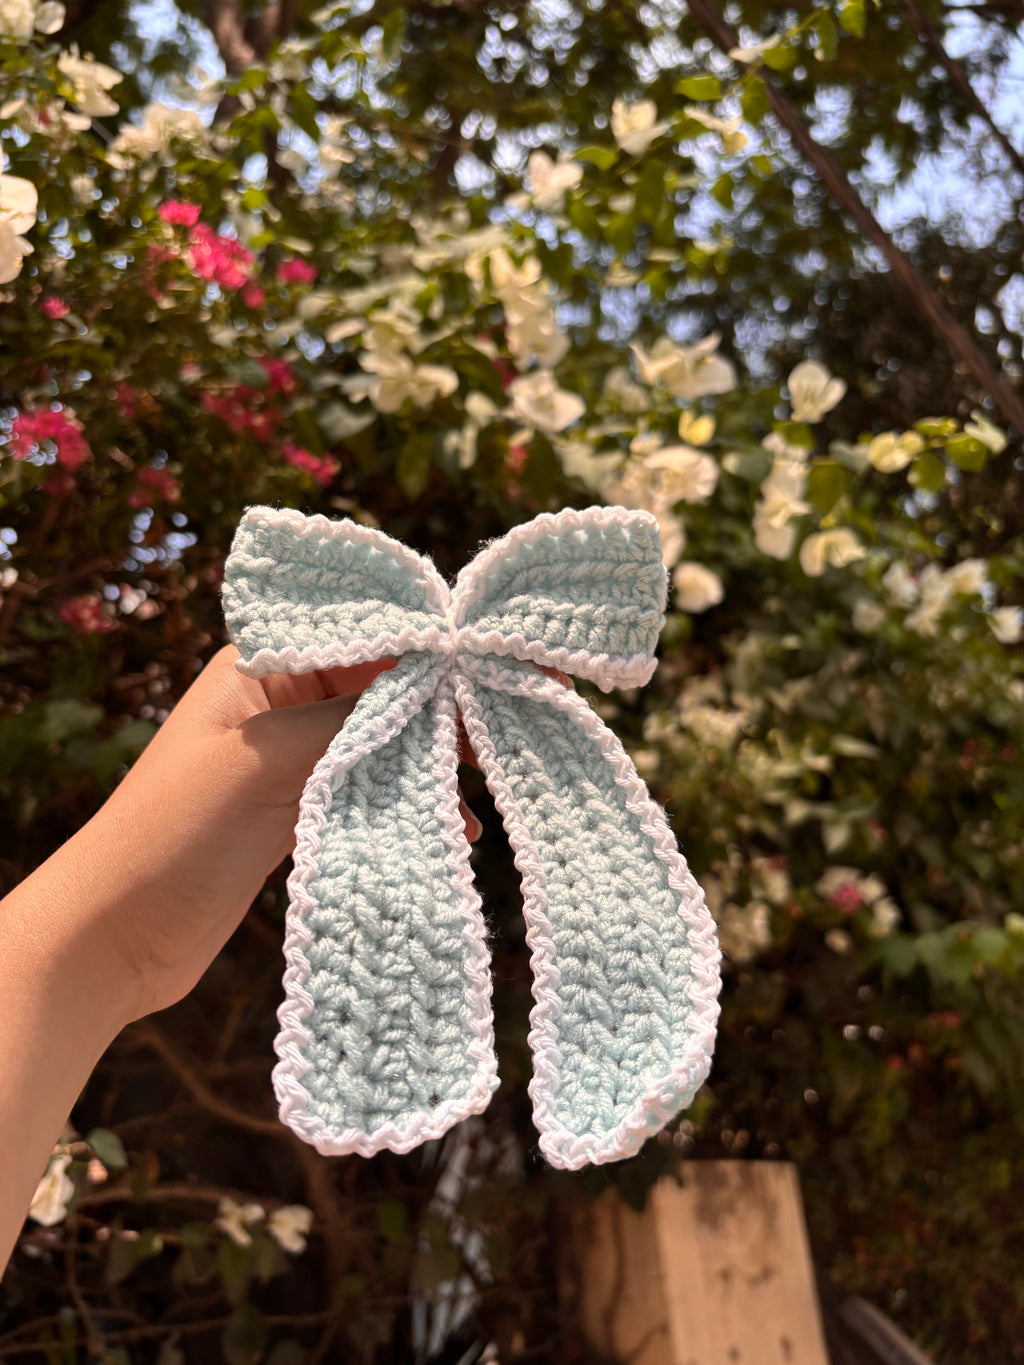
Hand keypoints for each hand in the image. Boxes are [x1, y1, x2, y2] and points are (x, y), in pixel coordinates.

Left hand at [33, 646, 482, 1030]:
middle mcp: (279, 700)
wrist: (116, 937)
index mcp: (261, 665)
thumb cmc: (174, 834)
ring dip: (432, 757)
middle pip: (382, 685)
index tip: (494, 666)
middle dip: (443, 705)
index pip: (364, 635)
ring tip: (482, 785)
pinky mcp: (298, 808)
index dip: (432, 648)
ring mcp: (290, 756)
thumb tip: (437, 681)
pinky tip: (451, 822)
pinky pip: (369, 784)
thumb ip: (352, 716)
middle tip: (504, 725)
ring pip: (382, 737)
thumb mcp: (267, 760)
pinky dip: (410, 796)